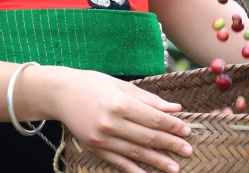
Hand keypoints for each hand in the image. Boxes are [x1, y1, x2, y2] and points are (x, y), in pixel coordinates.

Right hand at [31, 66, 192, 172]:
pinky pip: (118, 162)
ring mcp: (102, 138)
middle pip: (147, 137)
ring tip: (174, 168)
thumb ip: (149, 99)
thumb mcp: (122, 85)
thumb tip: (174, 108)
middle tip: (188, 150)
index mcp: (119, 103)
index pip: (153, 118)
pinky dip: (134, 170)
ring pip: (135, 152)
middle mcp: (110, 123)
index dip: (172, 125)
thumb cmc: (93, 84)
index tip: (187, 130)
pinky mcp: (95, 148)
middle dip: (170, 144)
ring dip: (157, 161)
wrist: (60, 94)